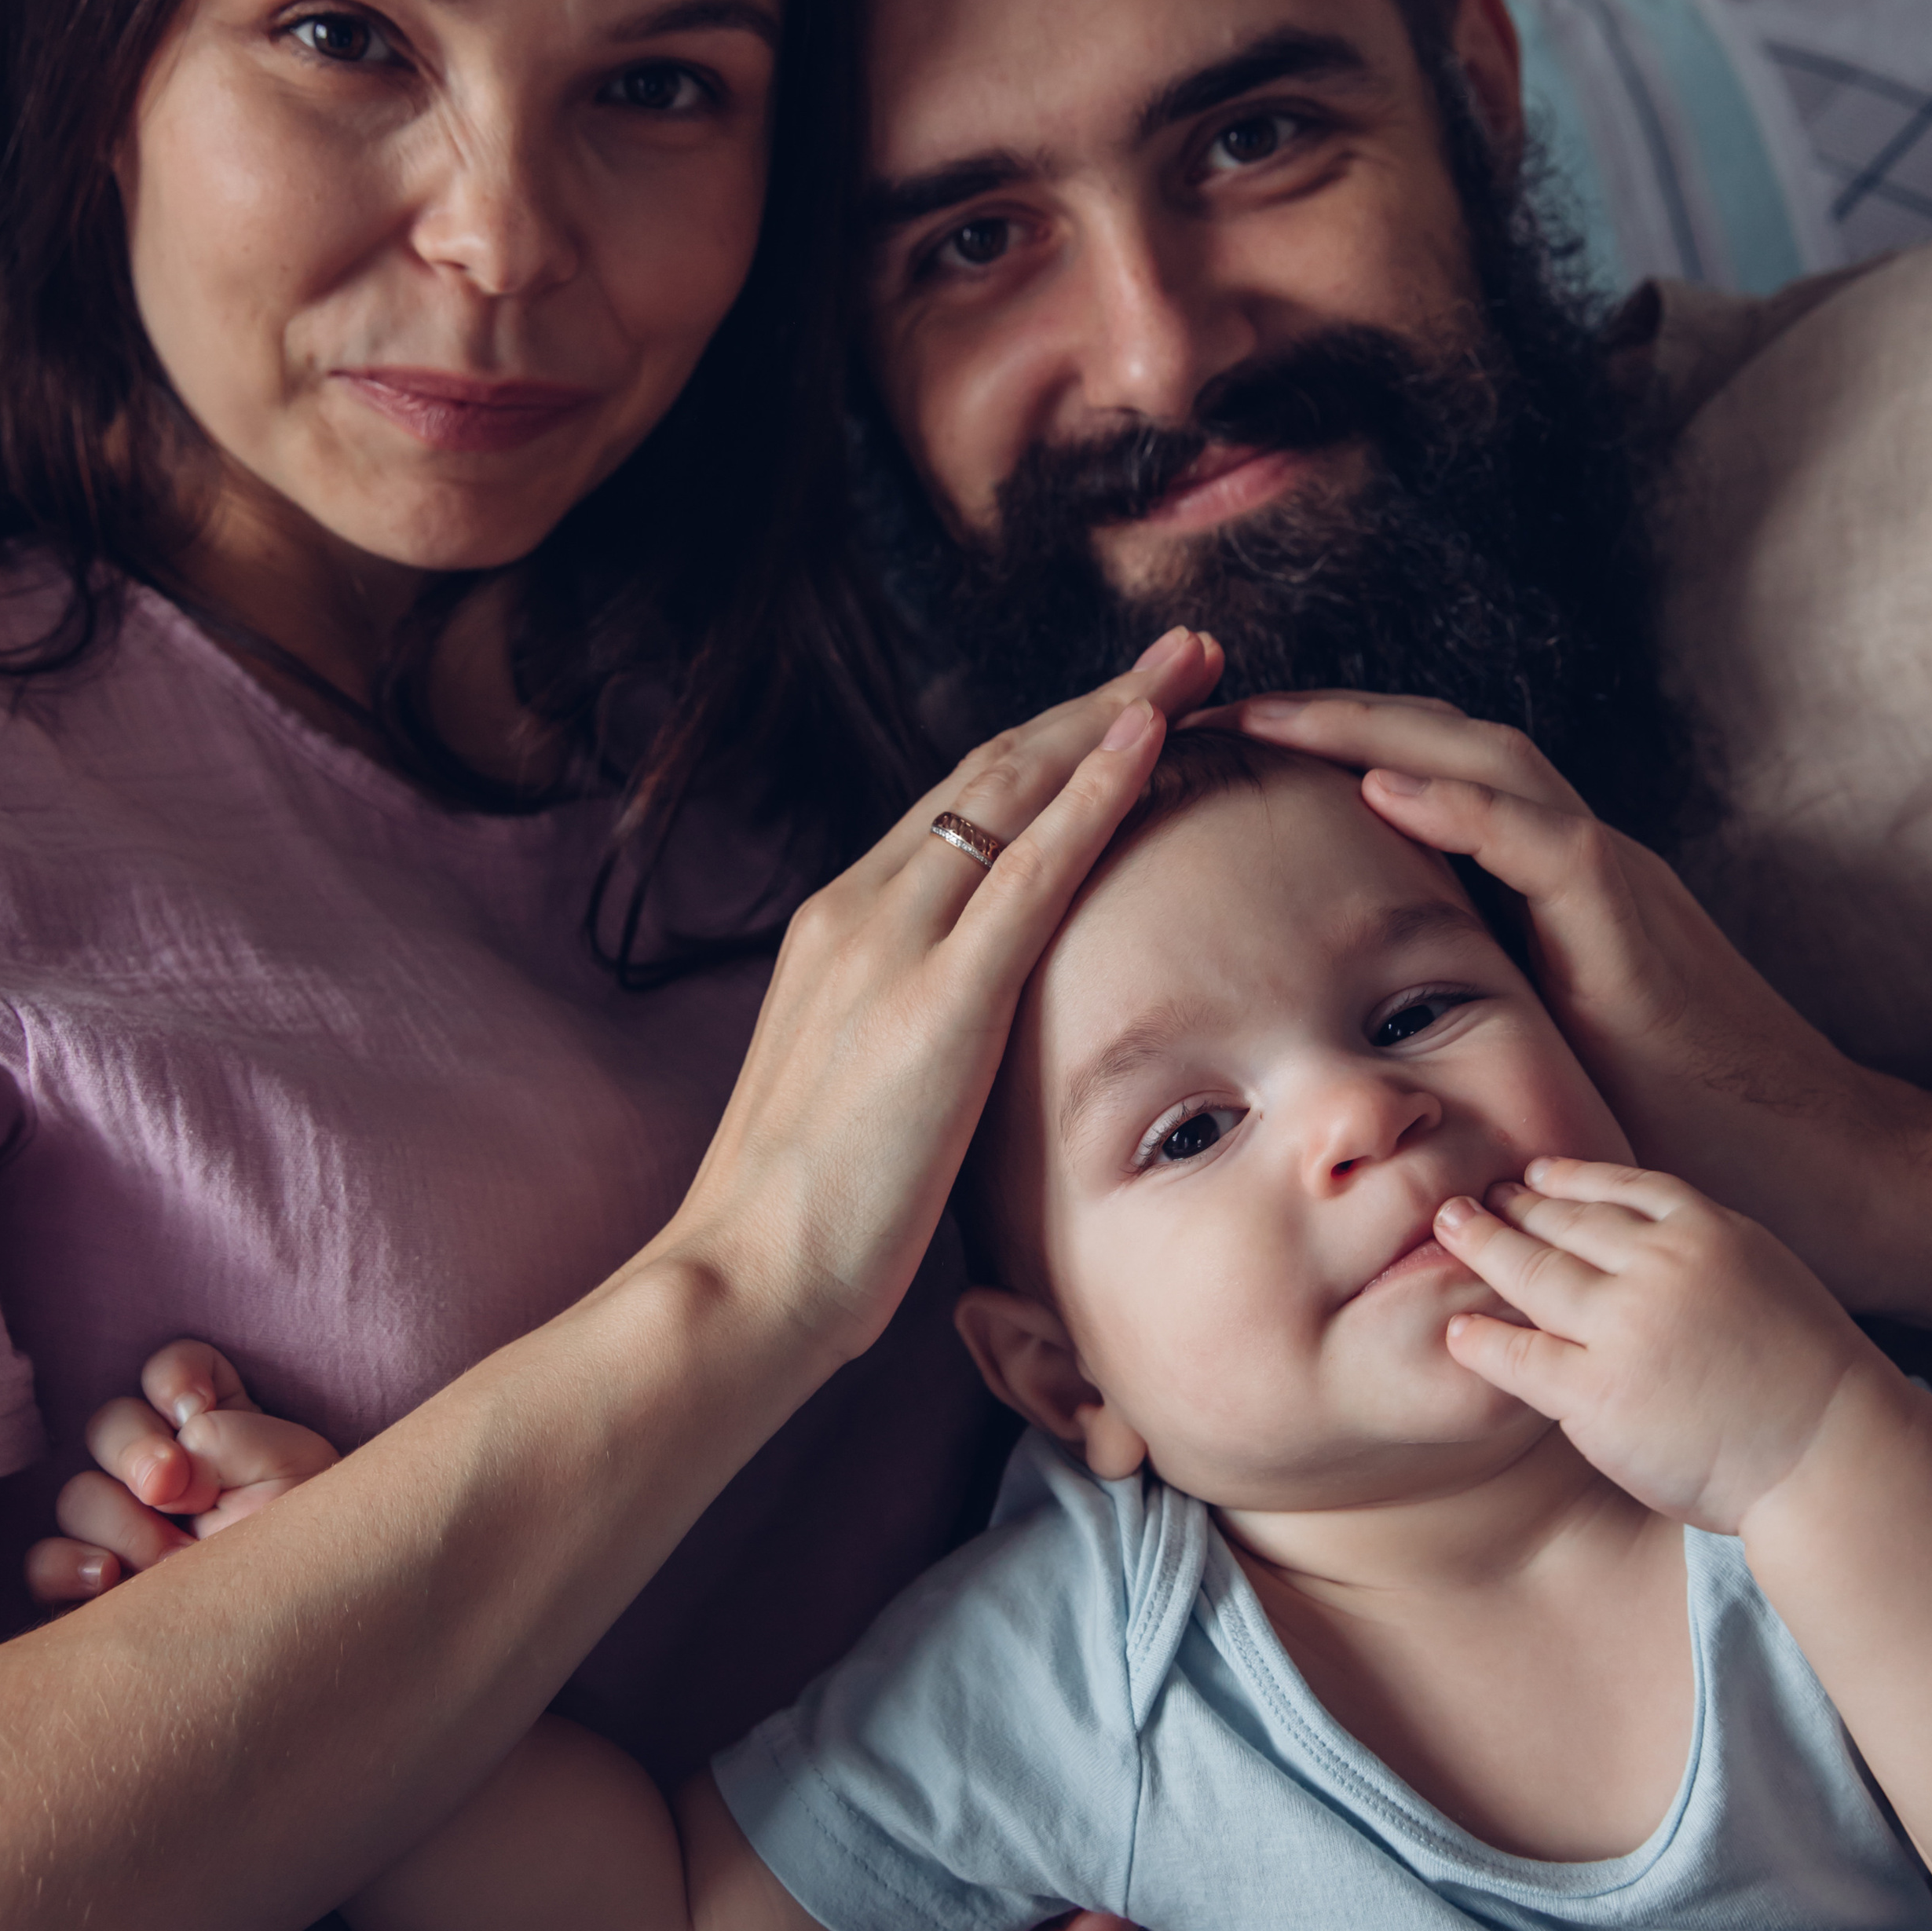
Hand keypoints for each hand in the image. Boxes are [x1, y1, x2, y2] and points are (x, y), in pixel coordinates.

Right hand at [25, 1339, 339, 1605]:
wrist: (306, 1626)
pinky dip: (68, 1565)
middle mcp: (161, 1467)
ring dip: (123, 1522)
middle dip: (135, 1449)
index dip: (174, 1378)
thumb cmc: (311, 1541)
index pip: (172, 1371)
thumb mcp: (295, 1471)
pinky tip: (110, 1579)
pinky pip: (47, 1562)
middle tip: (170, 1488)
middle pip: (109, 1424)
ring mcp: (122, 1524)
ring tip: (176, 1558)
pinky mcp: (94, 1581)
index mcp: (216, 1424)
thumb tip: (166, 1465)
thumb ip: (233, 1440)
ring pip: (79, 1495)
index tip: (195, 1408)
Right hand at [642, 631, 1222, 1372]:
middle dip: (1093, 704)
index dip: (1049, 749)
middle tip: (1184, 651)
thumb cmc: (800, 1224)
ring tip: (1193, 663)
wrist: (738, 1279)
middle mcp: (858, 911)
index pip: (957, 808)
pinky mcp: (937, 999)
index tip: (1122, 710)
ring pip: (1014, 790)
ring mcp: (892, 946)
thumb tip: (976, 1047)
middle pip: (991, 772)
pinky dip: (1094, 792)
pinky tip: (1149, 740)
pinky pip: (1032, 869)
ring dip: (1112, 716)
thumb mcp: (858, 1098)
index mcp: (838, 931)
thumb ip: (910, 1042)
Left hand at [1199, 691, 1931, 1325]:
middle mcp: (1573, 860)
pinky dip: (1456, 804)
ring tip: (1268, 715)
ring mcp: (1606, 878)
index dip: (1332, 752)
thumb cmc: (1670, 1132)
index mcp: (1543, 887)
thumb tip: (1346, 1061)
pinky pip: (1537, 840)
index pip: (1428, 780)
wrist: (1807, 1160)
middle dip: (1327, 713)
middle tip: (1214, 707)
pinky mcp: (1629, 920)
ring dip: (1368, 728)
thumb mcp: (1530, 1063)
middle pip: (1441, 741)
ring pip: (1483, 758)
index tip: (1231, 754)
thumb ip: (1456, 1029)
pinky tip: (1376, 786)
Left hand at [1434, 1160, 1888, 1533]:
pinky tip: (1456, 1329)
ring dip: (1481, 1244)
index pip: (1621, 1188)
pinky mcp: (1599, 1393)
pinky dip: (1481, 1338)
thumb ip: (1703, 1250)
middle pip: (1565, 1222)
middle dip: (1510, 1205)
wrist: (1831, 1458)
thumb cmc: (1806, 1381)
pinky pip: (1520, 1355)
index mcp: (1709, 1233)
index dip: (1568, 1177)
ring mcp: (1626, 1327)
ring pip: (1532, 1271)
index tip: (1533, 1172)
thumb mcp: (1765, 1276)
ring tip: (1448, 1230)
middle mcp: (1663, 1267)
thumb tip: (1641, 1235)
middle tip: (1466, 1198)